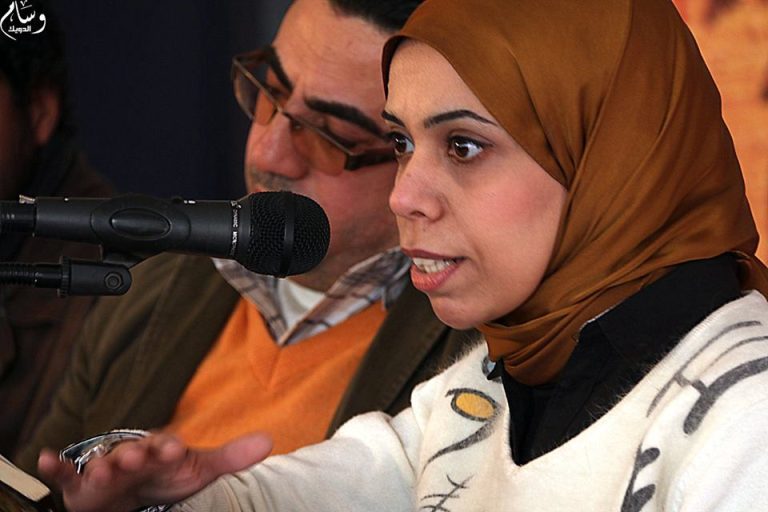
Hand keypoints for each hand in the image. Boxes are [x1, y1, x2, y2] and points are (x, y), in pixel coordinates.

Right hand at [37, 432, 272, 511]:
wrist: (137, 490)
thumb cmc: (167, 476)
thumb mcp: (199, 469)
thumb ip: (232, 457)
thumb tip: (269, 440)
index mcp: (159, 451)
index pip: (165, 446)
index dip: (168, 447)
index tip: (174, 448)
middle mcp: (131, 457)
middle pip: (131, 454)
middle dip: (134, 455)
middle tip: (138, 457)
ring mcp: (105, 471)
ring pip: (101, 466)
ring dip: (101, 467)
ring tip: (104, 471)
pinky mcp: (81, 486)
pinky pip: (65, 474)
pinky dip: (54, 467)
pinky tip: (44, 458)